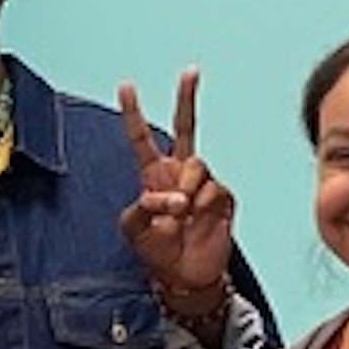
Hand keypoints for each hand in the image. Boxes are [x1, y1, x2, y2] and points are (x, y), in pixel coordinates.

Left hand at [115, 72, 235, 319]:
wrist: (185, 277)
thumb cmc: (156, 253)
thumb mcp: (134, 231)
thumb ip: (142, 208)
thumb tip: (170, 196)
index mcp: (153, 176)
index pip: (141, 139)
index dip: (133, 114)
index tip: (126, 87)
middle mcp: (178, 173)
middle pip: (186, 127)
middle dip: (187, 98)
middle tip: (191, 71)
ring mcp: (202, 185)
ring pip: (197, 165)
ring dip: (185, 188)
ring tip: (180, 214)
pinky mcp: (222, 199)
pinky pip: (213, 189)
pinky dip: (202, 204)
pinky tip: (197, 219)